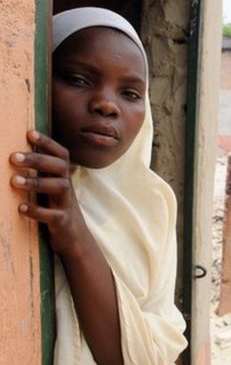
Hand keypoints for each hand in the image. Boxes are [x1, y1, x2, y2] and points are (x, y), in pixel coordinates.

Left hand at [10, 130, 90, 258]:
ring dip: (37, 182)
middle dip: (37, 160)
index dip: (48, 143)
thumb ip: (42, 173)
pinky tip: (21, 208)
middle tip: (12, 157)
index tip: (29, 133)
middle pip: (59, 167)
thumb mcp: (51, 189)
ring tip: (14, 181)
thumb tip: (17, 155)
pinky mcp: (63, 222)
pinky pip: (53, 215)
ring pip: (59, 187)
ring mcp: (66, 204)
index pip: (61, 154)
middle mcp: (67, 188)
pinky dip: (37, 210)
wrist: (75, 240)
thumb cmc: (56, 210)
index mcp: (63, 178)